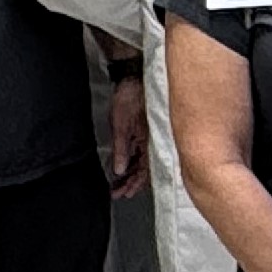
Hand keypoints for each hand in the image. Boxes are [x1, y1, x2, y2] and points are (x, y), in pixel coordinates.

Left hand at [104, 68, 150, 199]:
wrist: (134, 78)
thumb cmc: (130, 97)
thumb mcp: (121, 125)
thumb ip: (121, 149)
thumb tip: (119, 169)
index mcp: (149, 142)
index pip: (144, 171)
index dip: (133, 184)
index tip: (123, 193)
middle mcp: (152, 142)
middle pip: (144, 169)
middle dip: (131, 183)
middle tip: (119, 192)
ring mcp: (150, 137)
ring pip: (143, 161)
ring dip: (132, 173)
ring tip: (120, 183)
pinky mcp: (146, 130)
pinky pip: (141, 151)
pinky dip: (133, 160)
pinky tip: (126, 165)